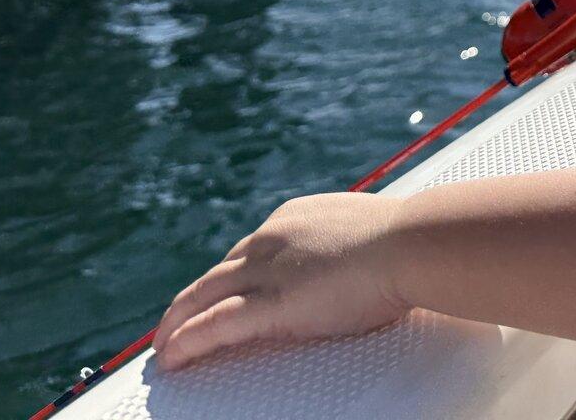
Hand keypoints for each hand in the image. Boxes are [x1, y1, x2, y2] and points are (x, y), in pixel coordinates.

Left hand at [152, 192, 408, 370]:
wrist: (412, 242)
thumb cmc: (407, 240)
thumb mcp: (367, 233)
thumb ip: (347, 246)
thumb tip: (360, 260)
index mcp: (295, 219)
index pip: (247, 251)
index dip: (226, 277)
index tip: (216, 294)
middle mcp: (273, 237)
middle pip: (217, 272)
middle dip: (191, 300)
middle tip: (174, 323)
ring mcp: (269, 268)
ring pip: (203, 297)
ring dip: (177, 323)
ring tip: (163, 347)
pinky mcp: (271, 302)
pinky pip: (215, 325)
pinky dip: (187, 340)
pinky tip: (172, 357)